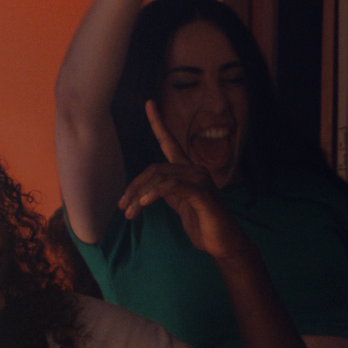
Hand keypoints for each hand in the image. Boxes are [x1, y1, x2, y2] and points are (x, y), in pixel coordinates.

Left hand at [118, 100, 254, 261]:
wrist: (225, 245)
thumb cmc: (204, 226)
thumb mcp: (181, 206)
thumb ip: (169, 193)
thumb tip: (151, 188)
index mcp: (188, 171)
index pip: (170, 143)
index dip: (158, 122)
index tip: (149, 103)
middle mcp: (195, 170)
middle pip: (154, 168)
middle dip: (134, 187)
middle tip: (122, 207)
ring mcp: (200, 180)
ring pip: (160, 177)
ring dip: (140, 195)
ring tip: (130, 213)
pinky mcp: (202, 194)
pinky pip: (173, 187)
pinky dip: (155, 193)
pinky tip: (145, 204)